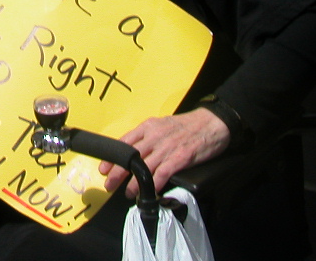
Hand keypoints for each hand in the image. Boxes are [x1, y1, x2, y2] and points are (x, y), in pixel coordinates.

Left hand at [99, 108, 229, 198]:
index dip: (112, 156)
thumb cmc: (187, 125)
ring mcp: (166, 147)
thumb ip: (149, 137)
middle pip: (130, 156)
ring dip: (134, 183)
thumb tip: (136, 153)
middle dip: (117, 172)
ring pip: (144, 167)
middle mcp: (154, 136)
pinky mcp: (180, 157)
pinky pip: (163, 173)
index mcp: (148, 126)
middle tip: (109, 184)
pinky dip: (154, 184)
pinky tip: (149, 192)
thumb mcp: (163, 125)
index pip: (125, 142)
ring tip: (127, 193)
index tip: (103, 168)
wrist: (212, 123)